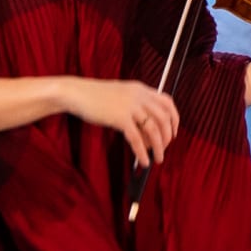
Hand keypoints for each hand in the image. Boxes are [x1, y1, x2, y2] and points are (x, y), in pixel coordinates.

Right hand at [63, 79, 178, 164]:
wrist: (76, 93)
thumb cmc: (95, 97)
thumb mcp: (121, 95)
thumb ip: (136, 107)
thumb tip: (147, 133)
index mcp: (141, 89)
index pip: (167, 102)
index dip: (174, 118)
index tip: (174, 132)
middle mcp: (139, 96)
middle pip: (164, 118)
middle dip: (167, 136)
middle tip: (164, 148)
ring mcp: (130, 107)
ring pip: (153, 130)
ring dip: (159, 147)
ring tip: (158, 159)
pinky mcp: (120, 118)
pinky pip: (136, 139)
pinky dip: (142, 152)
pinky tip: (143, 161)